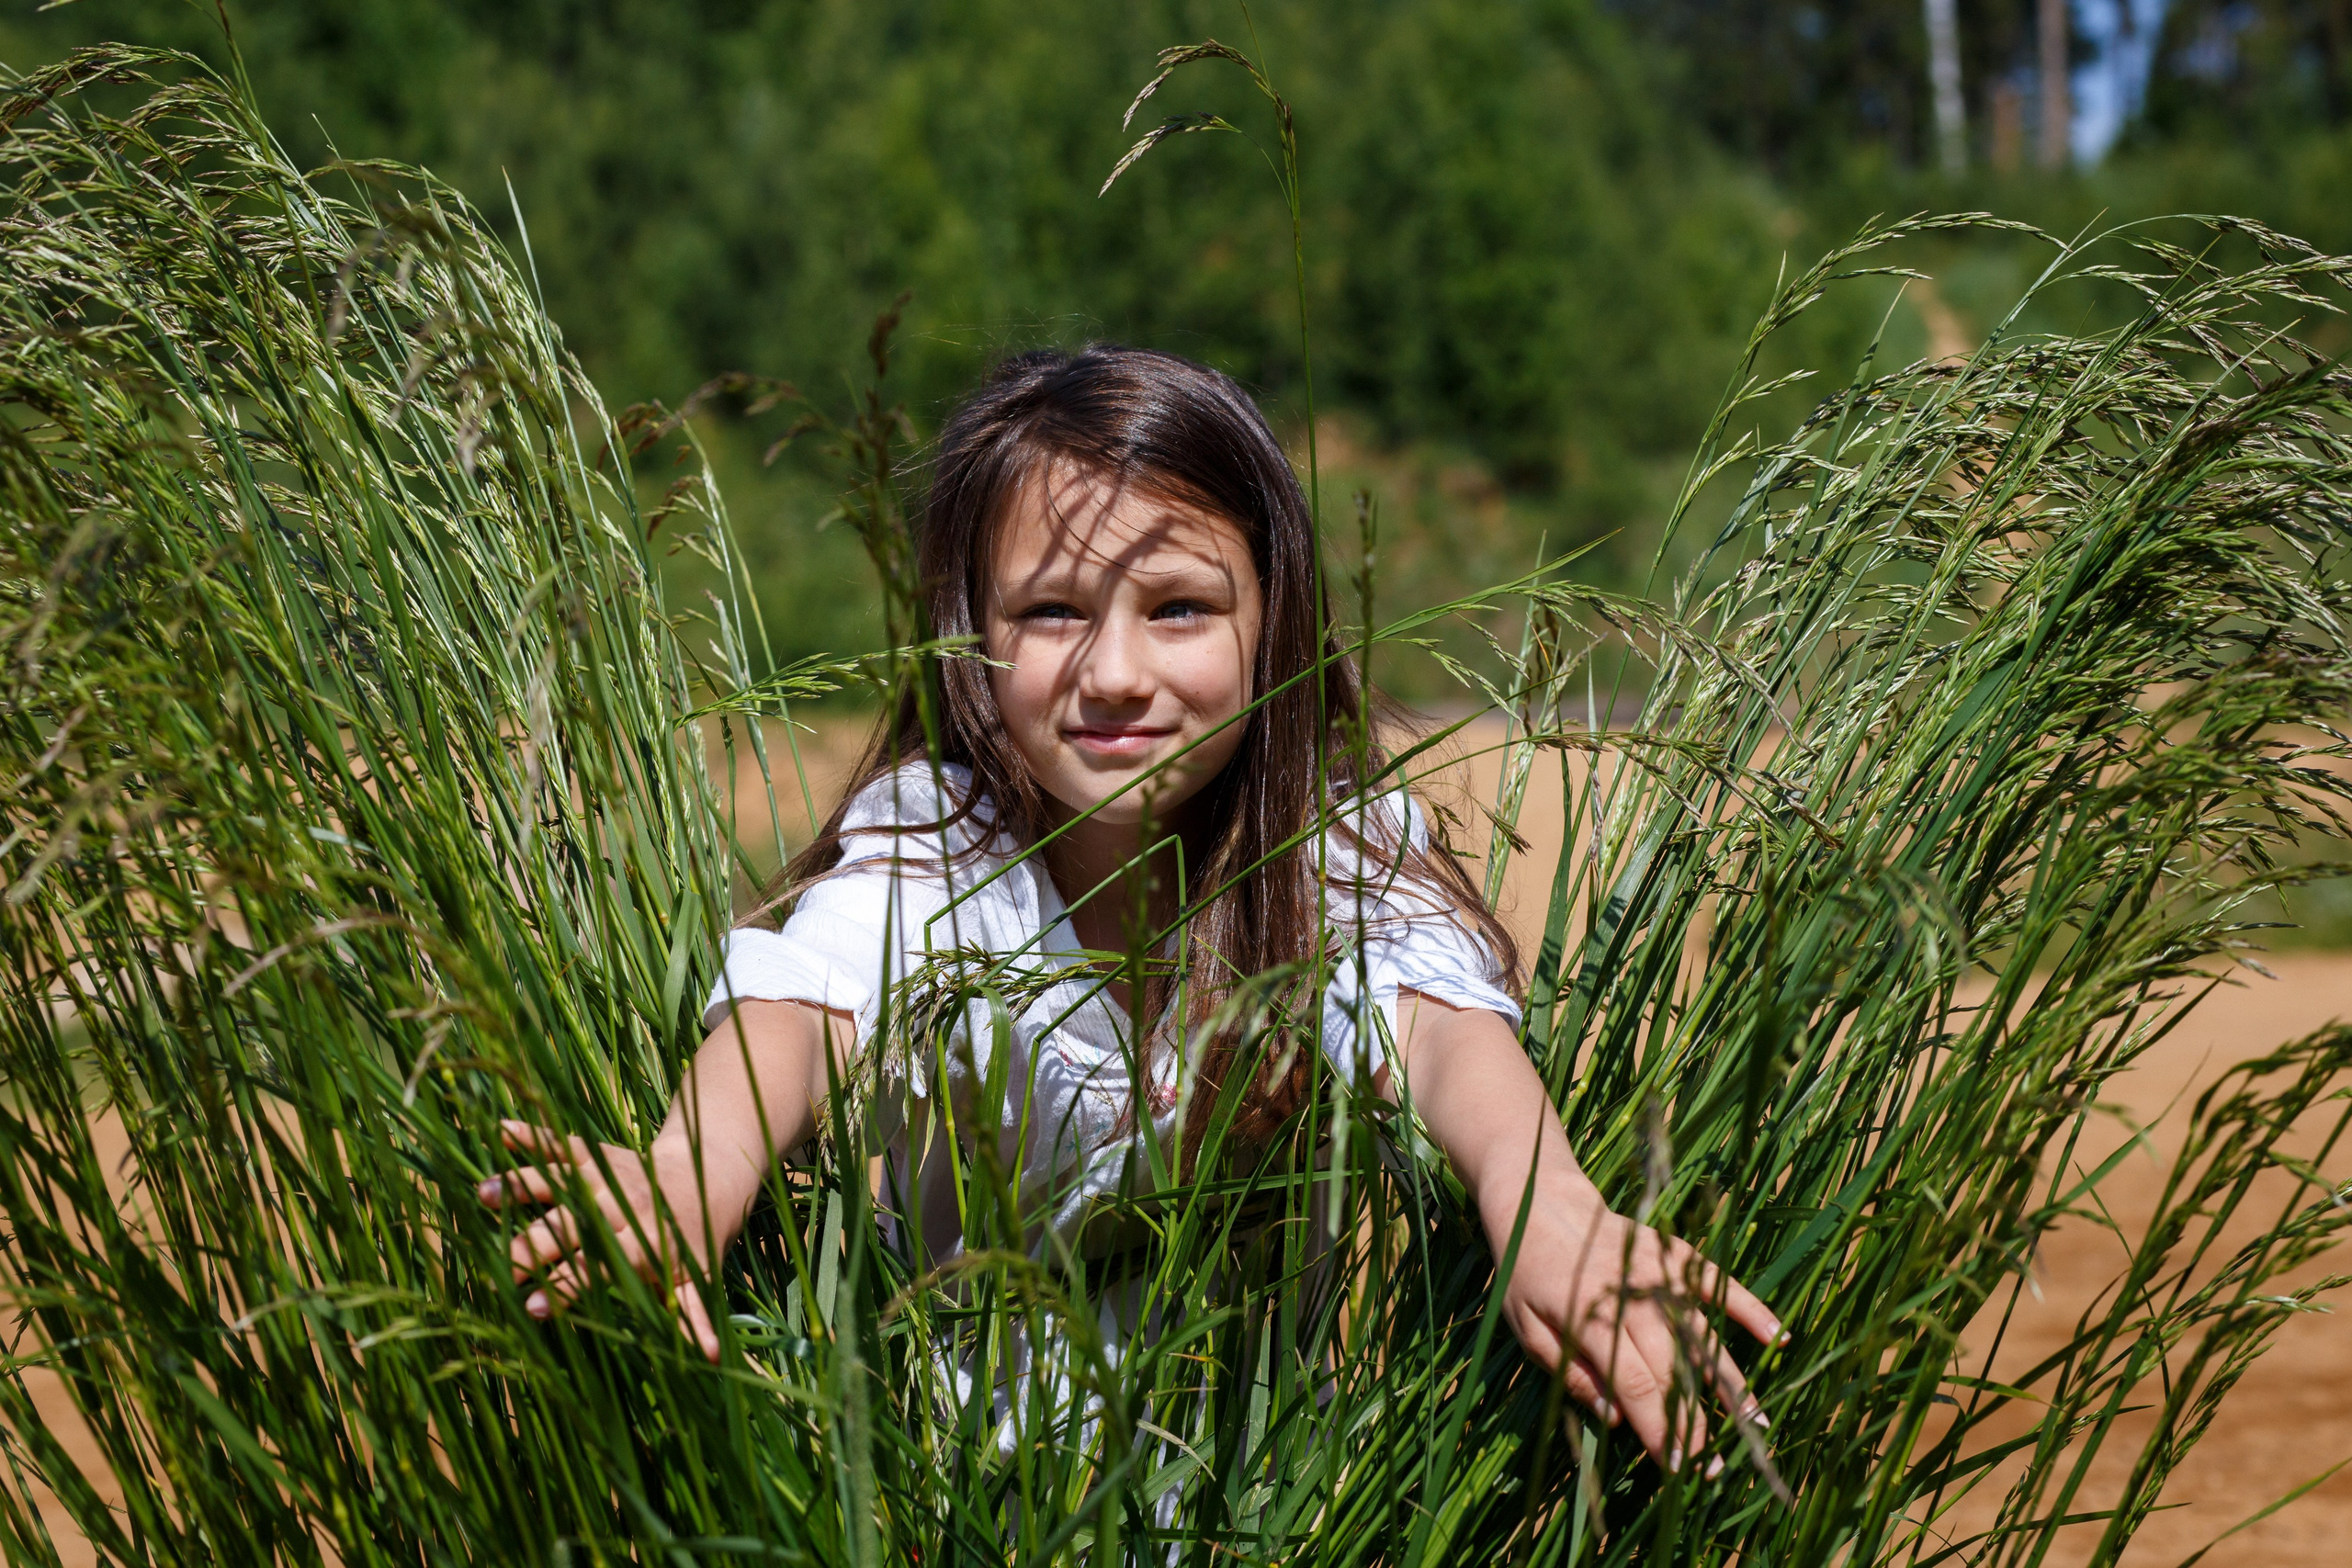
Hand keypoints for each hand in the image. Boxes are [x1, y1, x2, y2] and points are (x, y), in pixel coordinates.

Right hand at [477, 1119, 733, 1361]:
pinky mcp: (597, 1155)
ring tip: (483, 1195)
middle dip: (534, 1249)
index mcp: (643, 1243)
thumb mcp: (698, 1278)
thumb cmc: (695, 1239)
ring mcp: (606, 1177)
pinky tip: (500, 1132)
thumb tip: (709, 1359)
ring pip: (560, 1181)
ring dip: (521, 1186)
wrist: (708, 1172)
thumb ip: (693, 1317)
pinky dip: (533, 1136)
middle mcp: (621, 1207)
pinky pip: (562, 1145)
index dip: (567, 1286)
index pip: (599, 1267)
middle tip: (500, 1271)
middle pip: (570, 1227)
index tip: (533, 1308)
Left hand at [1484, 1169, 1780, 1473]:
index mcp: (1589, 1316)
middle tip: (1714, 1467)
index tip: (1678, 1467)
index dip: (1658, 1428)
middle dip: (1694, 1421)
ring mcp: (1657, 1272)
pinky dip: (1748, 1307)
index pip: (1634, 1384)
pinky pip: (1716, 1282)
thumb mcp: (1527, 1328)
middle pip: (1672, 1367)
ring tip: (1756, 1423)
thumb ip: (1571, 1373)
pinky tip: (1777, 1337)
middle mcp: (1631, 1295)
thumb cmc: (1527, 1272)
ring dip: (1730, 1380)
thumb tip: (1616, 1418)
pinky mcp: (1674, 1253)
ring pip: (1702, 1333)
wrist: (1539, 1199)